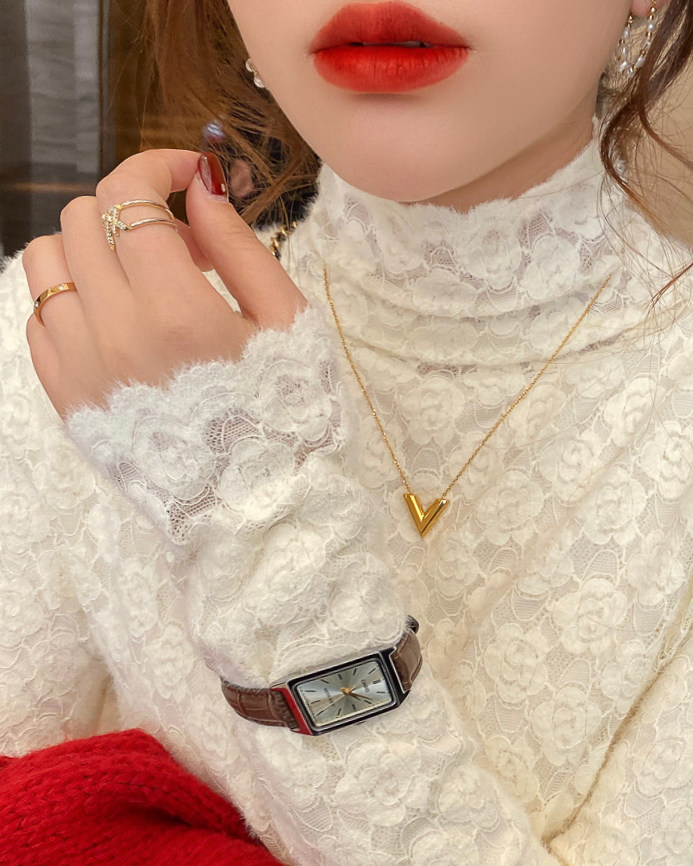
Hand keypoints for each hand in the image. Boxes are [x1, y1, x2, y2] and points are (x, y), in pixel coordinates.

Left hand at [21, 149, 307, 417]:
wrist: (263, 511)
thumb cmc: (291, 419)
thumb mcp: (291, 328)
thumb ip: (242, 248)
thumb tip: (202, 184)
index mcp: (178, 314)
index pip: (132, 198)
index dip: (158, 166)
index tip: (189, 174)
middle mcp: (115, 336)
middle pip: (86, 217)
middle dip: (137, 211)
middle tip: (188, 248)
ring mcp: (82, 369)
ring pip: (46, 259)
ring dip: (94, 249)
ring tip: (145, 282)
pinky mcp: (67, 399)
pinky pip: (40, 317)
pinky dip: (77, 301)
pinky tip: (125, 323)